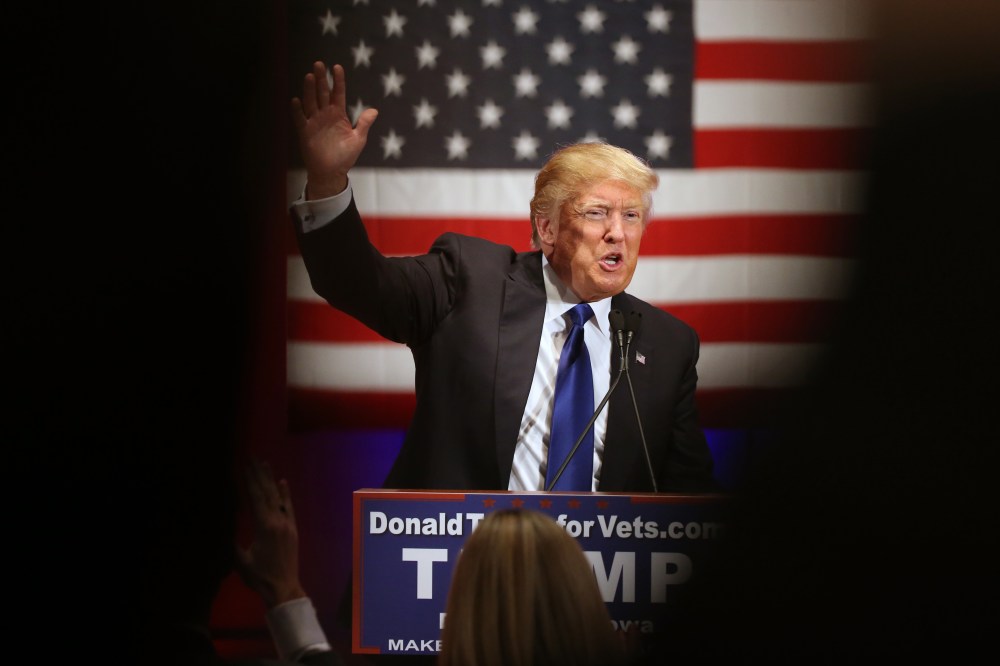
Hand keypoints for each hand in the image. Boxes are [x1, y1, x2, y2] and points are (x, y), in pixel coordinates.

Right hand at [235, 459, 305, 608]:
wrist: (284, 588)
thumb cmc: (259, 576)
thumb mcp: (240, 560)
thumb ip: (232, 541)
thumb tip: (221, 524)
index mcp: (265, 526)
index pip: (256, 498)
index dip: (250, 481)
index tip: (245, 466)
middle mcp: (278, 521)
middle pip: (267, 492)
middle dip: (259, 474)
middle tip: (254, 457)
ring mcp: (288, 524)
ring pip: (278, 497)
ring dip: (271, 480)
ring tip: (265, 463)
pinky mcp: (293, 529)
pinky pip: (289, 508)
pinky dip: (285, 494)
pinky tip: (283, 482)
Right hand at [291, 61, 377, 198]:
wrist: (332, 172)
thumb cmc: (345, 156)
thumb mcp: (358, 139)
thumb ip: (364, 124)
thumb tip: (374, 110)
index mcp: (338, 114)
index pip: (338, 93)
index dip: (337, 81)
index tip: (337, 67)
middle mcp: (325, 115)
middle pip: (322, 93)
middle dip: (321, 79)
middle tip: (319, 64)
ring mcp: (314, 122)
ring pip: (311, 102)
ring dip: (309, 90)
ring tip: (310, 76)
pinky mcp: (305, 132)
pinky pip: (300, 119)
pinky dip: (297, 110)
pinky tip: (296, 100)